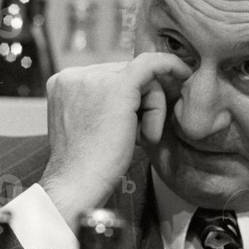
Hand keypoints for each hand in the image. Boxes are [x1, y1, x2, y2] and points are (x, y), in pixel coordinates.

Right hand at [39, 53, 190, 229]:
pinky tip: (184, 73)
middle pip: (127, 74)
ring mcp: (92, 78)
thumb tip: (140, 91)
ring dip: (153, 108)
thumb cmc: (90, 164)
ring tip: (142, 139)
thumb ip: (106, 103)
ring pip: (142, 77)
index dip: (134, 95)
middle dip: (144, 103)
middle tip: (141, 135)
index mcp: (64, 82)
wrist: (78, 183)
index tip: (149, 111)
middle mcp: (74, 75)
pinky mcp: (117, 87)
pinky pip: (152, 65)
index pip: (110, 76)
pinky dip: (171, 66)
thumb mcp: (93, 123)